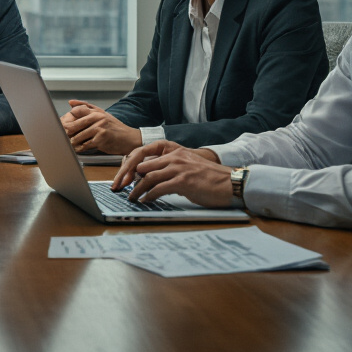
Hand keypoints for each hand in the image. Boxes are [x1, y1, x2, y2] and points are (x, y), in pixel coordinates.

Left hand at [60, 100, 141, 154]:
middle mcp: (97, 117)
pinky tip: (78, 149)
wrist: (129, 138)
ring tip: (68, 145)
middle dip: (66, 133)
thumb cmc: (114, 127)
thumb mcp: (102, 113)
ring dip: (72, 142)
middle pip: (74, 125)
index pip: (75, 112)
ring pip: (78, 136)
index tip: (61, 126)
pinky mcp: (101, 139)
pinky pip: (85, 145)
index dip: (66, 120)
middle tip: (60, 137)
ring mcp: (99, 128)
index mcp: (96, 111)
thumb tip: (70, 102)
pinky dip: (80, 148)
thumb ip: (86, 107)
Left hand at [111, 141, 230, 206]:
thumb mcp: (187, 167)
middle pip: (141, 165)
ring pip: (147, 177)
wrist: (231, 183)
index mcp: (173, 150)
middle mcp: (174, 156)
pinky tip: (145, 201)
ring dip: (136, 190)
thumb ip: (169, 168)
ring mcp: (178, 168)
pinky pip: (158, 188)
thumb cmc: (209, 178)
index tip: (123, 177)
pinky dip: (148, 196)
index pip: (143, 153)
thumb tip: (150, 179)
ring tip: (131, 198)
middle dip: (127, 177)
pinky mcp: (182, 181)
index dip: (129, 165)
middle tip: (120, 188)